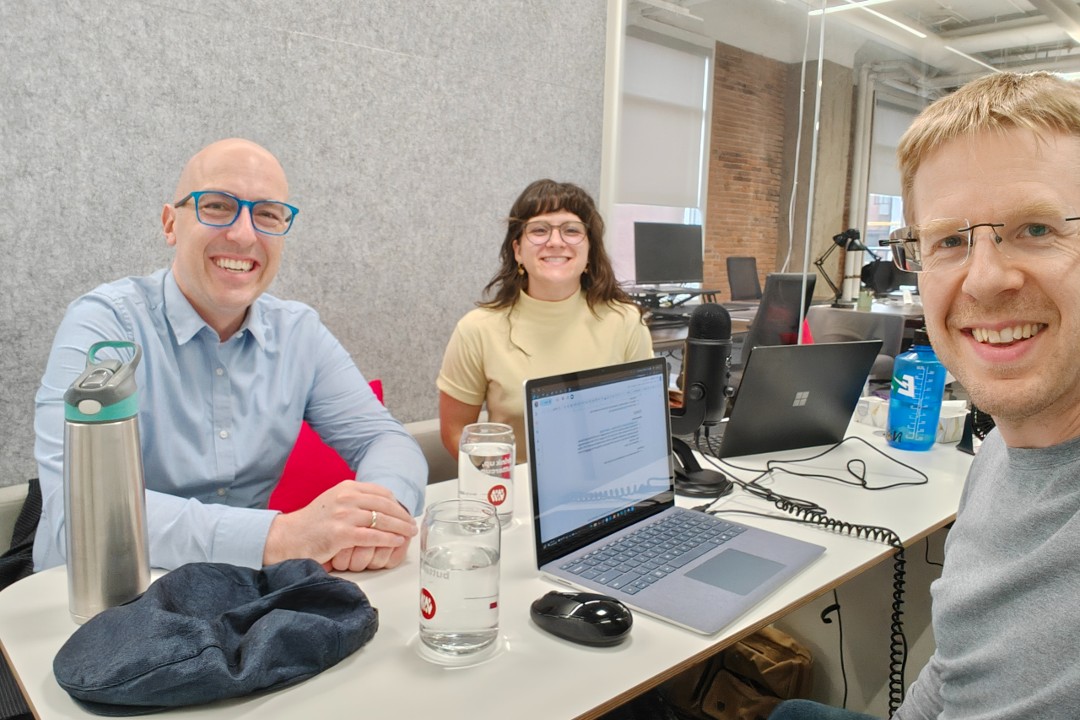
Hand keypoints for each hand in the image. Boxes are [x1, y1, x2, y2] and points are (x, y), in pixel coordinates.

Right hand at [263, 481, 417, 567]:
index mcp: (346, 488)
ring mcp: (343, 515)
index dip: (397, 504)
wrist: (287, 538)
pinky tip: (396, 542)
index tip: (405, 513)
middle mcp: (346, 497)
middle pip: (385, 505)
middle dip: (403, 516)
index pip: (381, 492)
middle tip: (412, 525)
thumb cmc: (312, 524)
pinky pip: (373, 536)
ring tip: (409, 534)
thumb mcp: (334, 502)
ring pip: (382, 519)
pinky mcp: (341, 534)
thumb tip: (382, 507)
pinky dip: (388, 539)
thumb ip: (355, 501)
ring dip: (400, 528)